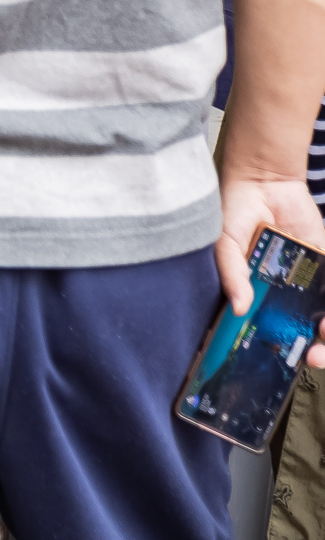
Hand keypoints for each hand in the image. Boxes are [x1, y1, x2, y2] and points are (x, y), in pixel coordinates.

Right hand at [218, 176, 324, 367]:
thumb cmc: (234, 212)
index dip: (280, 349)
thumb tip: (238, 308)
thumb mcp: (224, 244)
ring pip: (324, 313)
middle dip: (315, 349)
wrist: (264, 180)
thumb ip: (232, 274)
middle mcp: (284, 292)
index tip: (285, 359)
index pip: (270, 331)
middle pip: (304, 330)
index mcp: (257, 294)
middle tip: (313, 355)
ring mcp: (307, 279)